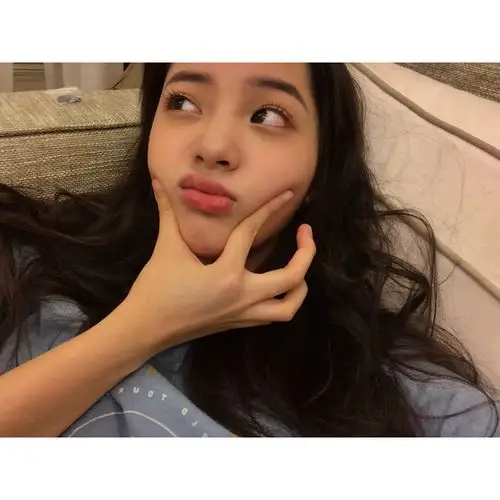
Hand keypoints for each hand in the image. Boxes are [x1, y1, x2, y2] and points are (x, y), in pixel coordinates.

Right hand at [125, 179, 315, 353]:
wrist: (145, 329)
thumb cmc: (155, 289)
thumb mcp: (166, 249)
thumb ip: (168, 214)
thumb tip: (158, 182)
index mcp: (227, 275)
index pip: (251, 234)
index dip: (269, 209)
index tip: (287, 194)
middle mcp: (243, 296)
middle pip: (291, 277)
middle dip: (306, 253)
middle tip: (306, 233)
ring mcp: (243, 314)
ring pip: (289, 307)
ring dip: (300, 285)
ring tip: (300, 265)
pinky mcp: (238, 323)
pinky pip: (273, 315)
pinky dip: (283, 300)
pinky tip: (277, 286)